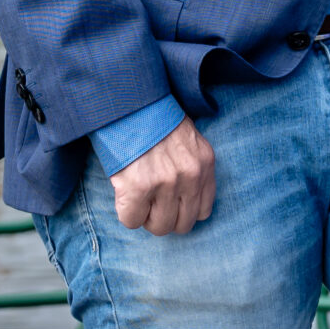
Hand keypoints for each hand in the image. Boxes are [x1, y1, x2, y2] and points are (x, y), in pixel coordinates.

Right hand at [109, 117, 216, 235]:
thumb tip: (182, 200)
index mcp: (205, 163)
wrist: (130, 101)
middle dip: (164, 217)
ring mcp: (166, 183)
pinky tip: (124, 193)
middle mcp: (191, 176)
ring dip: (146, 216)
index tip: (170, 201)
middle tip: (150, 201)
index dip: (183, 209)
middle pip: (182, 225)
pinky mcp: (139, 187)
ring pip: (159, 227)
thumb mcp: (187, 140)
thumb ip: (190, 168)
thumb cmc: (154, 119)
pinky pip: (133, 220)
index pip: (204, 210)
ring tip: (138, 196)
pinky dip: (126, 212)